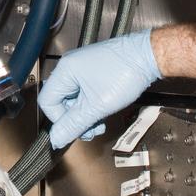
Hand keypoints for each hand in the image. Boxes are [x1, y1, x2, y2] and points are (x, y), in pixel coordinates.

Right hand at [38, 30, 161, 148]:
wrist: (147, 57)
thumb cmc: (126, 72)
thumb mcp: (98, 106)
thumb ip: (74, 124)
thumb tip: (57, 138)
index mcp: (65, 71)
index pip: (48, 102)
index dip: (59, 120)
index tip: (74, 129)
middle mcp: (70, 67)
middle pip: (60, 102)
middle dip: (75, 119)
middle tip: (90, 129)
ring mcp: (81, 68)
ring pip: (73, 99)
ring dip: (84, 115)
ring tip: (99, 122)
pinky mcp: (92, 71)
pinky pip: (83, 93)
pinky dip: (91, 105)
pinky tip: (103, 110)